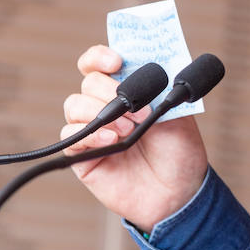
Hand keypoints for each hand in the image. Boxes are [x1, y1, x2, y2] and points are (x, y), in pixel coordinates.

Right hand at [62, 45, 209, 229]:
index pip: (101, 63)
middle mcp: (107, 107)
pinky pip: (70, 135)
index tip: (116, 62)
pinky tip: (112, 140)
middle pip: (88, 81)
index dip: (101, 56)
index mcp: (129, 91)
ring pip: (74, 104)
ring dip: (100, 112)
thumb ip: (160, 89)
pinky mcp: (82, 155)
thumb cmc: (180, 153)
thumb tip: (142, 68)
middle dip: (111, 91)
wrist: (179, 193)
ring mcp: (94, 130)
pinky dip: (90, 133)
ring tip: (129, 130)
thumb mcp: (179, 114)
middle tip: (139, 112)